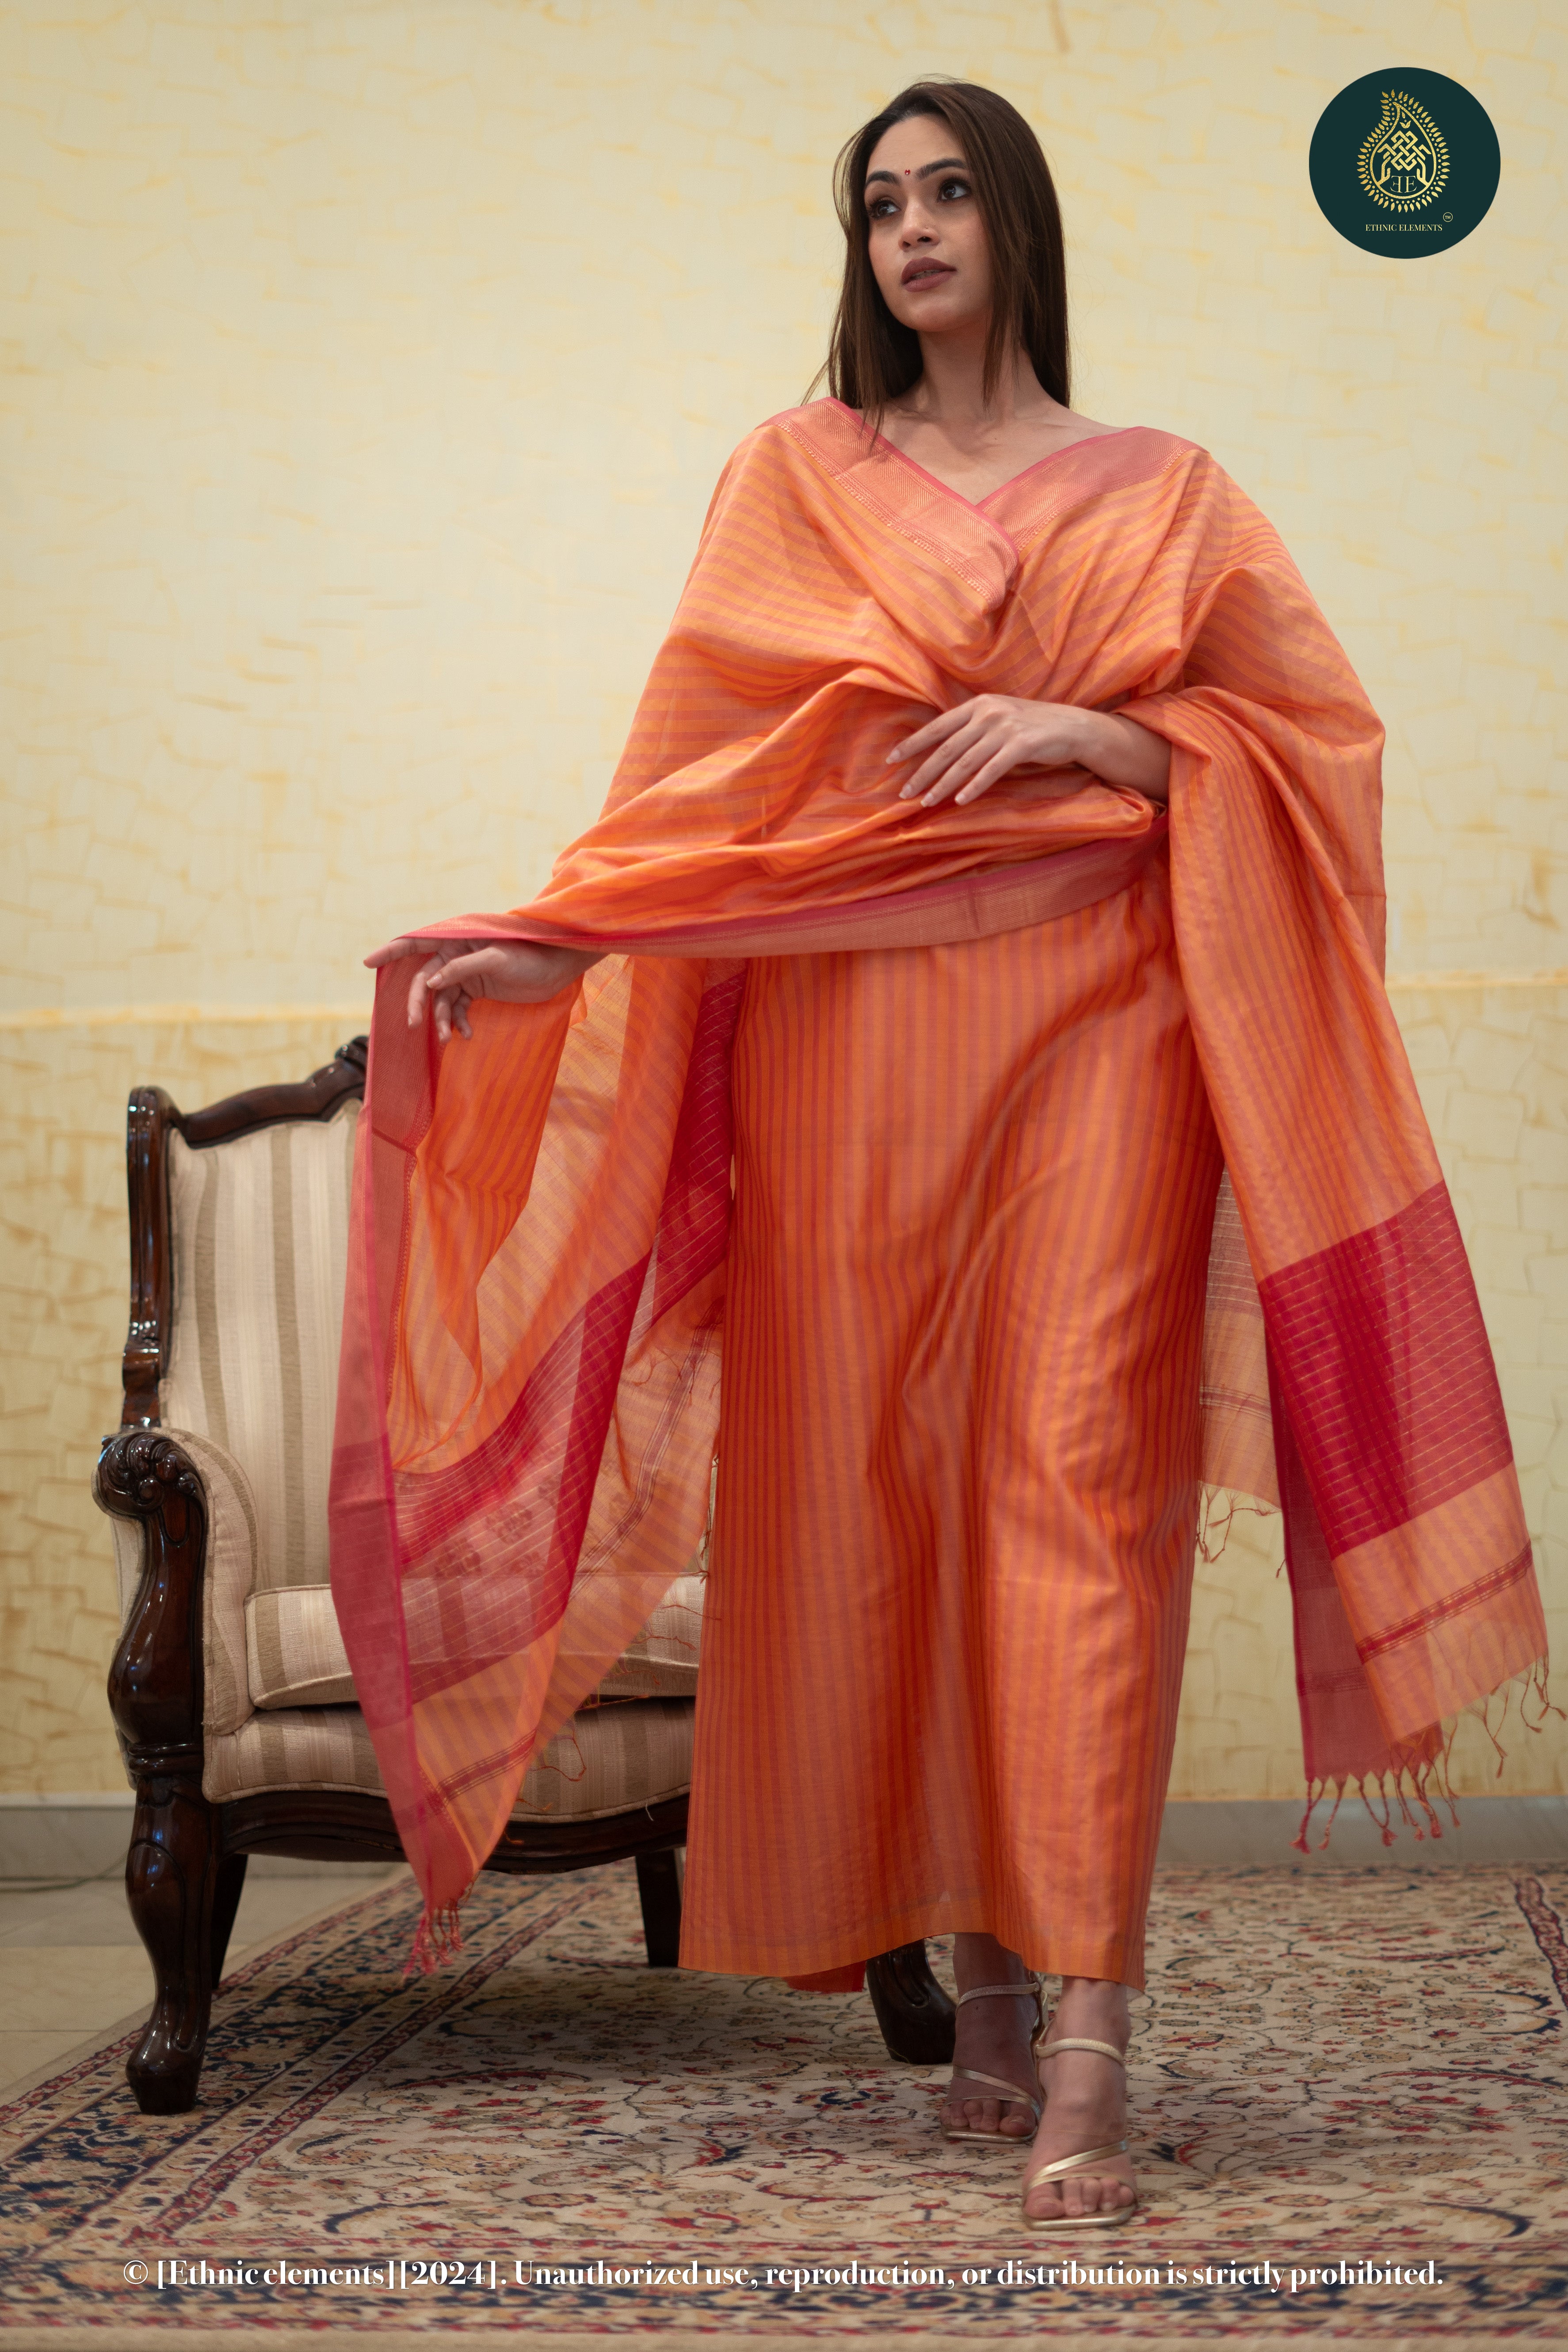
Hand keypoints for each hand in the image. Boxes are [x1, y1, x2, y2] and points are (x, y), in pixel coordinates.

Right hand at [364, 936, 602, 1042]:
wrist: (557, 969)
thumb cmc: (530, 956)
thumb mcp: (497, 959)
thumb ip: (463, 968)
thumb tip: (432, 981)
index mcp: (458, 938)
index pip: (418, 943)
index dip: (391, 952)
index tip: (367, 962)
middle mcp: (456, 955)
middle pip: (425, 980)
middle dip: (419, 1002)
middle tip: (415, 1024)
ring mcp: (465, 974)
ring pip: (440, 999)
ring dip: (440, 1019)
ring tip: (447, 1038)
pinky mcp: (476, 991)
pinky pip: (457, 1009)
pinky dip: (458, 1022)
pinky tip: (468, 1034)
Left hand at [887, 695, 1169, 807]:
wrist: (1075, 727)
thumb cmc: (1033, 728)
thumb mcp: (999, 721)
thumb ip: (972, 730)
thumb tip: (941, 752)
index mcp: (978, 705)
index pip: (937, 726)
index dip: (912, 744)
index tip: (891, 761)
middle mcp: (989, 712)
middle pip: (947, 747)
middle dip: (922, 772)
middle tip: (904, 793)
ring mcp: (1005, 727)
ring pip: (965, 761)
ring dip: (943, 784)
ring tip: (926, 802)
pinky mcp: (1022, 744)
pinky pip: (992, 769)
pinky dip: (974, 786)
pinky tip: (959, 800)